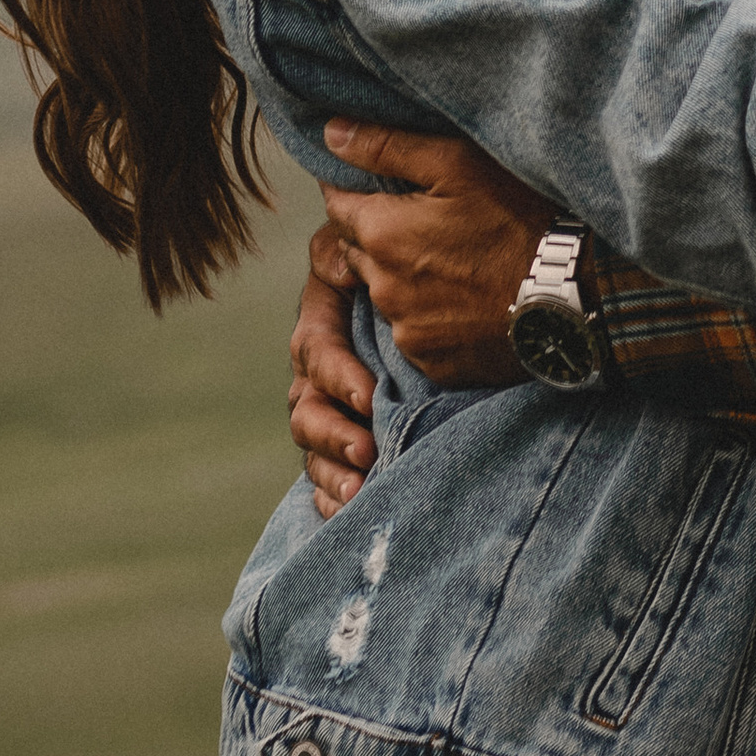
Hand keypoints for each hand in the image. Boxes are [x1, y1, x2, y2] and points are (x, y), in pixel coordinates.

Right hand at [290, 216, 378, 515]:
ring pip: (314, 446)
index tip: (369, 396)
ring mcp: (333, 407)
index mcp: (323, 320)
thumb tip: (341, 261)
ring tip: (359, 491)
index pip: (315, 350)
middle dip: (332, 435)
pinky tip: (349, 509)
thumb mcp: (371, 246)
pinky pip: (328, 474)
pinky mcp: (349, 438)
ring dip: (332, 471)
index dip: (337, 375)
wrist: (449, 281)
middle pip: (306, 408)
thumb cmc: (408, 261)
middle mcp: (321, 368)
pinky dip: (333, 495)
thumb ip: (349, 253)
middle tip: (365, 452)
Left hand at [320, 119, 549, 389]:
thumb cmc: (520, 218)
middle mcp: (383, 287)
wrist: (572, 294)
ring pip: (386, 294)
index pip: (338, 205)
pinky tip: (463, 299)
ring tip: (452, 261)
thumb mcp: (457, 164)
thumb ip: (387, 147)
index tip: (383, 186)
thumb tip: (331, 134)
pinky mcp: (434, 363)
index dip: (357, 191)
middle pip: (359, 251)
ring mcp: (407, 332)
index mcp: (381, 233)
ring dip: (403, 277)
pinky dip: (428, 316)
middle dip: (378, 234)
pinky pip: (415, 333)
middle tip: (426, 222)